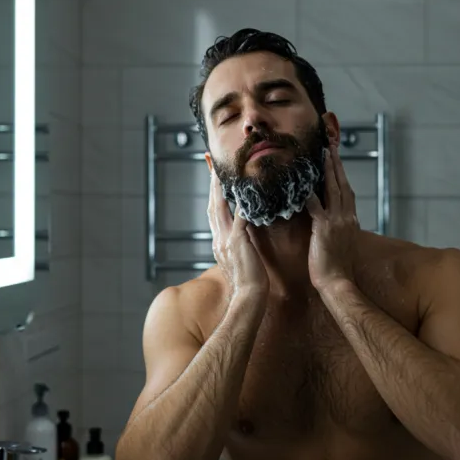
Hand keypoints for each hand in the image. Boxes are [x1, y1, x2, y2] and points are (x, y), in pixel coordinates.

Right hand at [208, 174, 268, 298]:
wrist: (248, 296)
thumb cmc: (248, 281)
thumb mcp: (238, 259)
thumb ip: (236, 244)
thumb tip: (240, 235)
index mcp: (218, 242)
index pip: (214, 213)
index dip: (213, 195)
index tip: (213, 178)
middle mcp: (218, 238)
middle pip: (212, 205)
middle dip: (212, 183)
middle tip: (211, 163)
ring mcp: (225, 240)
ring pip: (220, 207)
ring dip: (220, 187)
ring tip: (222, 170)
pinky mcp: (237, 242)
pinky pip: (238, 218)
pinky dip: (240, 204)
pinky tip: (244, 191)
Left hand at [305, 145, 359, 291]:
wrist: (338, 282)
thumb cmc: (337, 267)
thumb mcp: (341, 243)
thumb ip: (339, 228)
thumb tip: (333, 220)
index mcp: (351, 221)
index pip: (347, 193)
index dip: (342, 176)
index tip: (337, 162)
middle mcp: (347, 218)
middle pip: (342, 186)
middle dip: (337, 166)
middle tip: (331, 148)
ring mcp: (337, 222)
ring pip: (333, 191)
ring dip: (328, 171)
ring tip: (324, 155)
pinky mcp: (324, 229)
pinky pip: (317, 208)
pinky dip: (311, 195)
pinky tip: (305, 185)